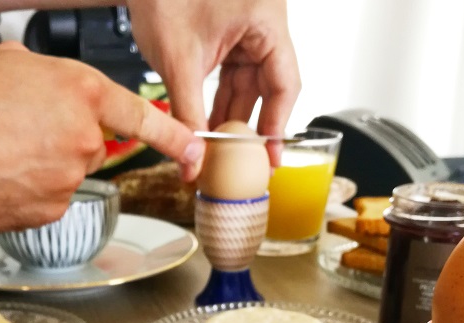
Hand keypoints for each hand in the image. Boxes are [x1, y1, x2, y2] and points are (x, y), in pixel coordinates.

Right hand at [0, 41, 204, 283]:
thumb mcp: (6, 64)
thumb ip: (48, 78)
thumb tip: (55, 90)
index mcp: (77, 92)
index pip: (140, 115)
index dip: (172, 134)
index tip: (194, 149)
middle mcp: (81, 139)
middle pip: (93, 143)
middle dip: (66, 137)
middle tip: (20, 130)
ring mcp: (69, 179)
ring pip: (69, 171)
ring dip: (44, 163)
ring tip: (0, 152)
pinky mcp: (53, 210)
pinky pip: (52, 197)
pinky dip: (31, 188)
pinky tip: (1, 176)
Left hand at [127, 0, 300, 154]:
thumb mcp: (179, 64)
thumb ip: (188, 117)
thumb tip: (194, 162)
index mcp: (266, 19)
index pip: (285, 83)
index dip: (277, 124)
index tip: (269, 156)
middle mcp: (264, 22)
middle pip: (268, 86)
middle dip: (250, 125)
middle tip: (244, 163)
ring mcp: (249, 27)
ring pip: (248, 84)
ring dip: (232, 116)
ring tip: (220, 149)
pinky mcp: (231, 34)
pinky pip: (233, 74)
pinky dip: (221, 99)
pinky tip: (210, 125)